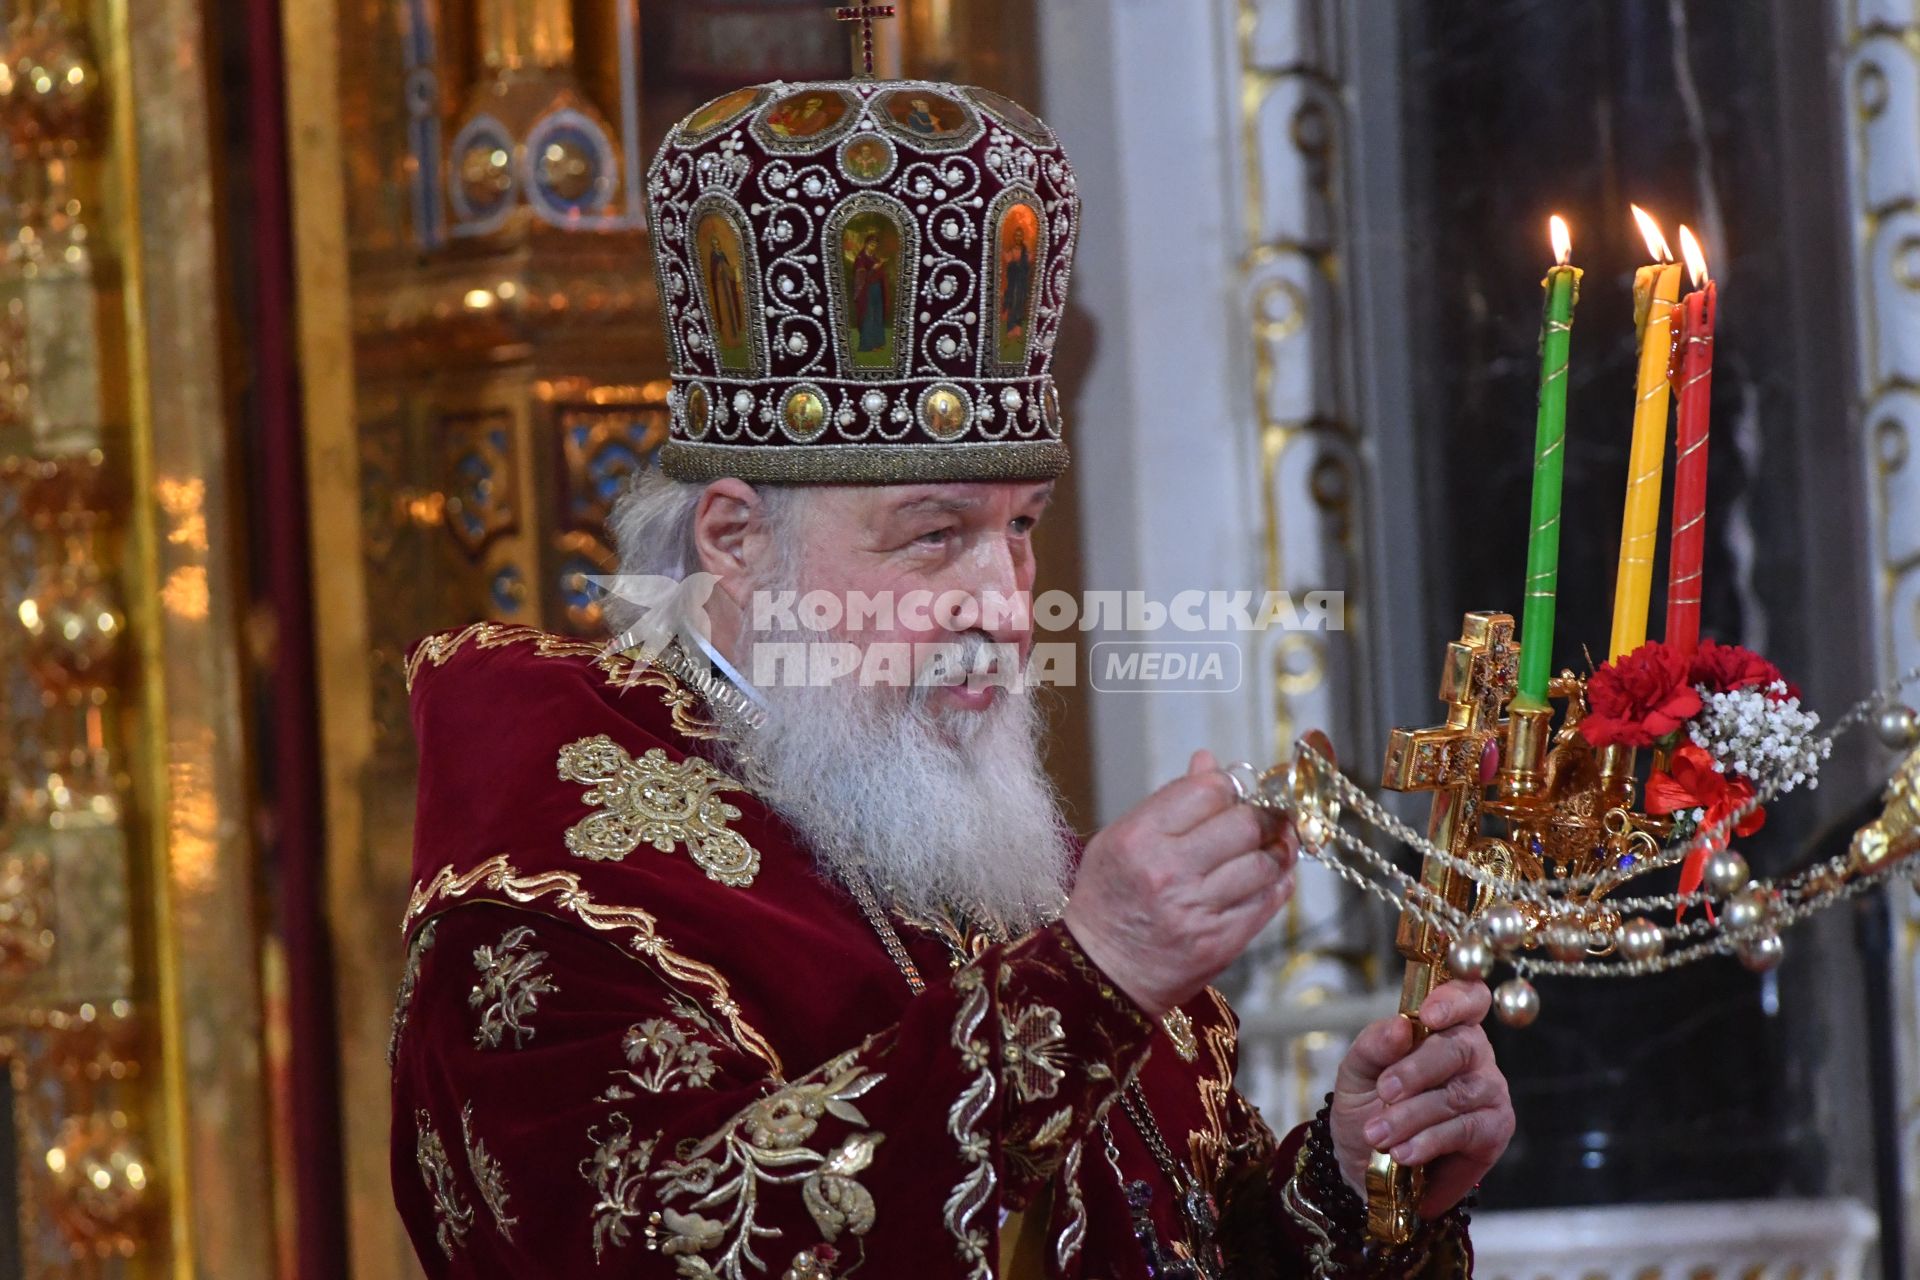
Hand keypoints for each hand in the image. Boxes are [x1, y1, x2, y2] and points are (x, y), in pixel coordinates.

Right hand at [1064, 749, 1297, 1018]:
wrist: (1100, 973)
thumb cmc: (1107, 900)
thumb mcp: (1119, 840)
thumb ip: (1167, 800)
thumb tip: (1207, 762)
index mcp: (1138, 839)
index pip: (1207, 790)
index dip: (1226, 787)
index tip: (1229, 794)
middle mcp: (1168, 872)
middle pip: (1244, 824)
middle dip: (1261, 815)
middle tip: (1262, 817)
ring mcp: (1197, 909)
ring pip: (1264, 862)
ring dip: (1276, 850)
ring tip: (1271, 845)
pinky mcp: (1220, 941)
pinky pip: (1269, 901)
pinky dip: (1277, 882)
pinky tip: (1271, 875)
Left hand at [1328, 980, 1512, 1216]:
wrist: (1369, 1161)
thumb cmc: (1368, 1105)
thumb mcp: (1357, 1071)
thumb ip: (1374, 1045)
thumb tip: (1400, 1026)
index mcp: (1445, 1025)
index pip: (1469, 997)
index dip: (1454, 1000)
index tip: (1428, 1016)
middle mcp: (1474, 1052)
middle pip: (1460, 1046)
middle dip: (1417, 1070)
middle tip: (1383, 1091)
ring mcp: (1488, 1090)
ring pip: (1458, 1094)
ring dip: (1412, 1115)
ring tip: (1378, 1134)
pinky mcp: (1494, 1129)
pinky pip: (1465, 1130)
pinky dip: (1429, 1141)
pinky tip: (1403, 1152)